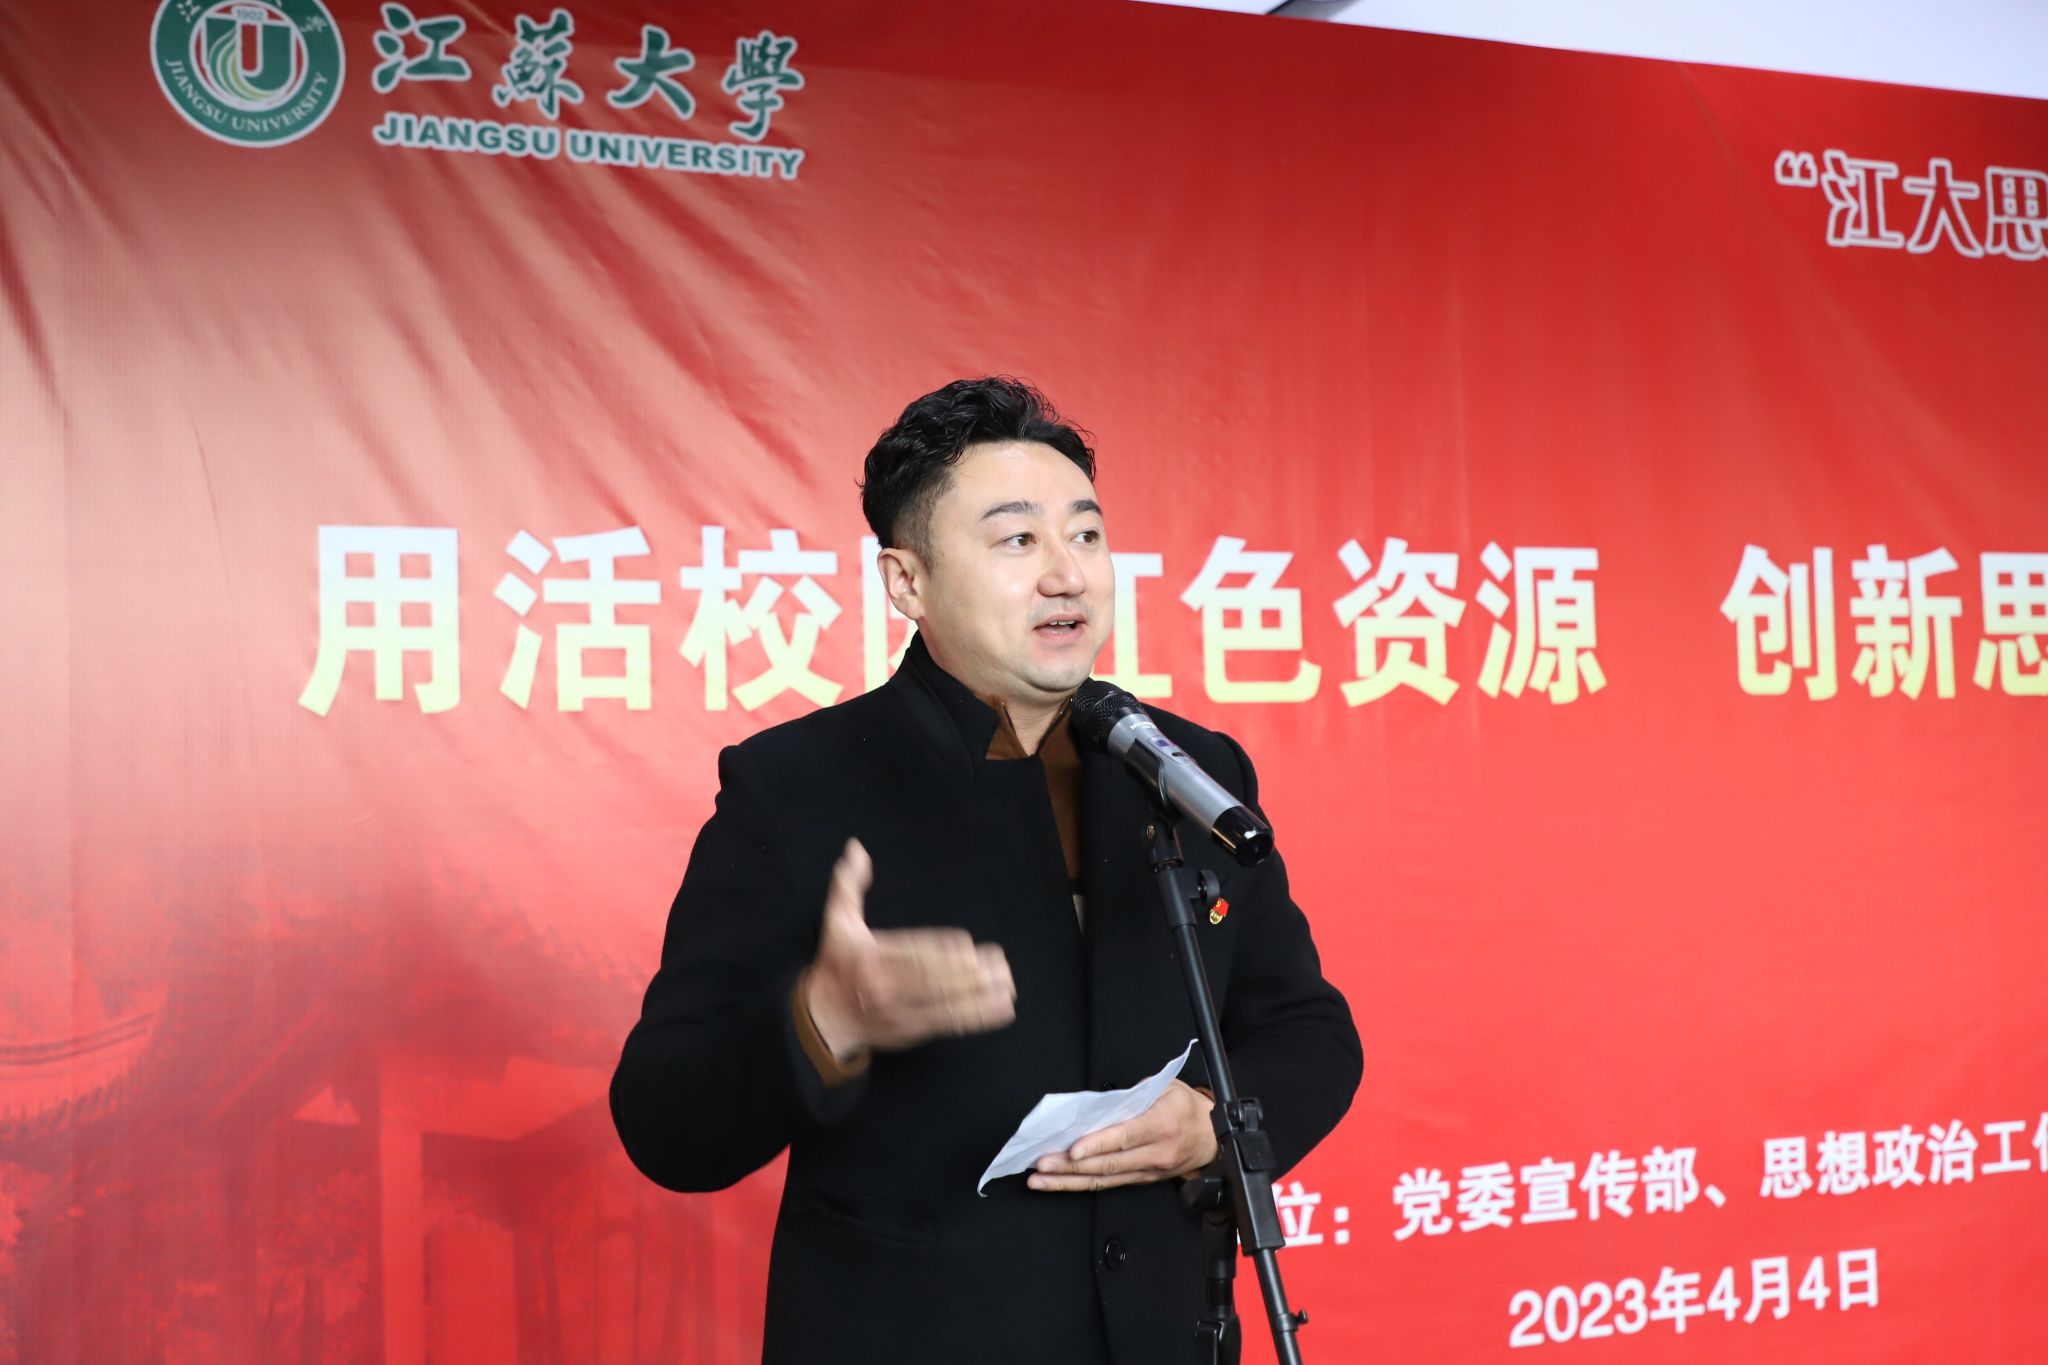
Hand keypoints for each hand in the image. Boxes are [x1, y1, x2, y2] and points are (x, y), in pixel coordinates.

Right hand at [803, 839, 1016, 1058]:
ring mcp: (900, 1011)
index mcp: (870, 956)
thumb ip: (848, 885)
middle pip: (931, 980)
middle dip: (967, 975)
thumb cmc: (837, 964)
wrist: (824, 1019)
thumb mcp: (837, 921)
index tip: (966, 945)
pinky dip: (977, 1017)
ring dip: (979, 997)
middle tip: (1000, 966)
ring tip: (1007, 987)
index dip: (939, 950)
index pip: (909, 952)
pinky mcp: (912, 1030)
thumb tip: (856, 848)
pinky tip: (1002, 1009)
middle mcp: (885, 985)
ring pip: (943, 1004)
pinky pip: (947, 1023)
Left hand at [1027, 1080, 1216, 1191]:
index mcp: (1160, 1125)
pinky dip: (1082, 1183)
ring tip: (1041, 1180)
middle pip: (1108, 1164)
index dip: (1097, 1145)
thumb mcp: (1166, 1087)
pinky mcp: (1141, 1180)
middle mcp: (1154, 1153)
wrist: (1211, 1138)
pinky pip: (1109, 1184)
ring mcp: (1147, 1171)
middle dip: (1071, 1166)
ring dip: (1069, 1181)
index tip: (1073, 1149)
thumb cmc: (1187, 1108)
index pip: (1124, 1137)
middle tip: (1042, 1163)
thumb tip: (1100, 1104)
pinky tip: (1061, 1182)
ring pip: (1104, 1179)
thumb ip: (1135, 1093)